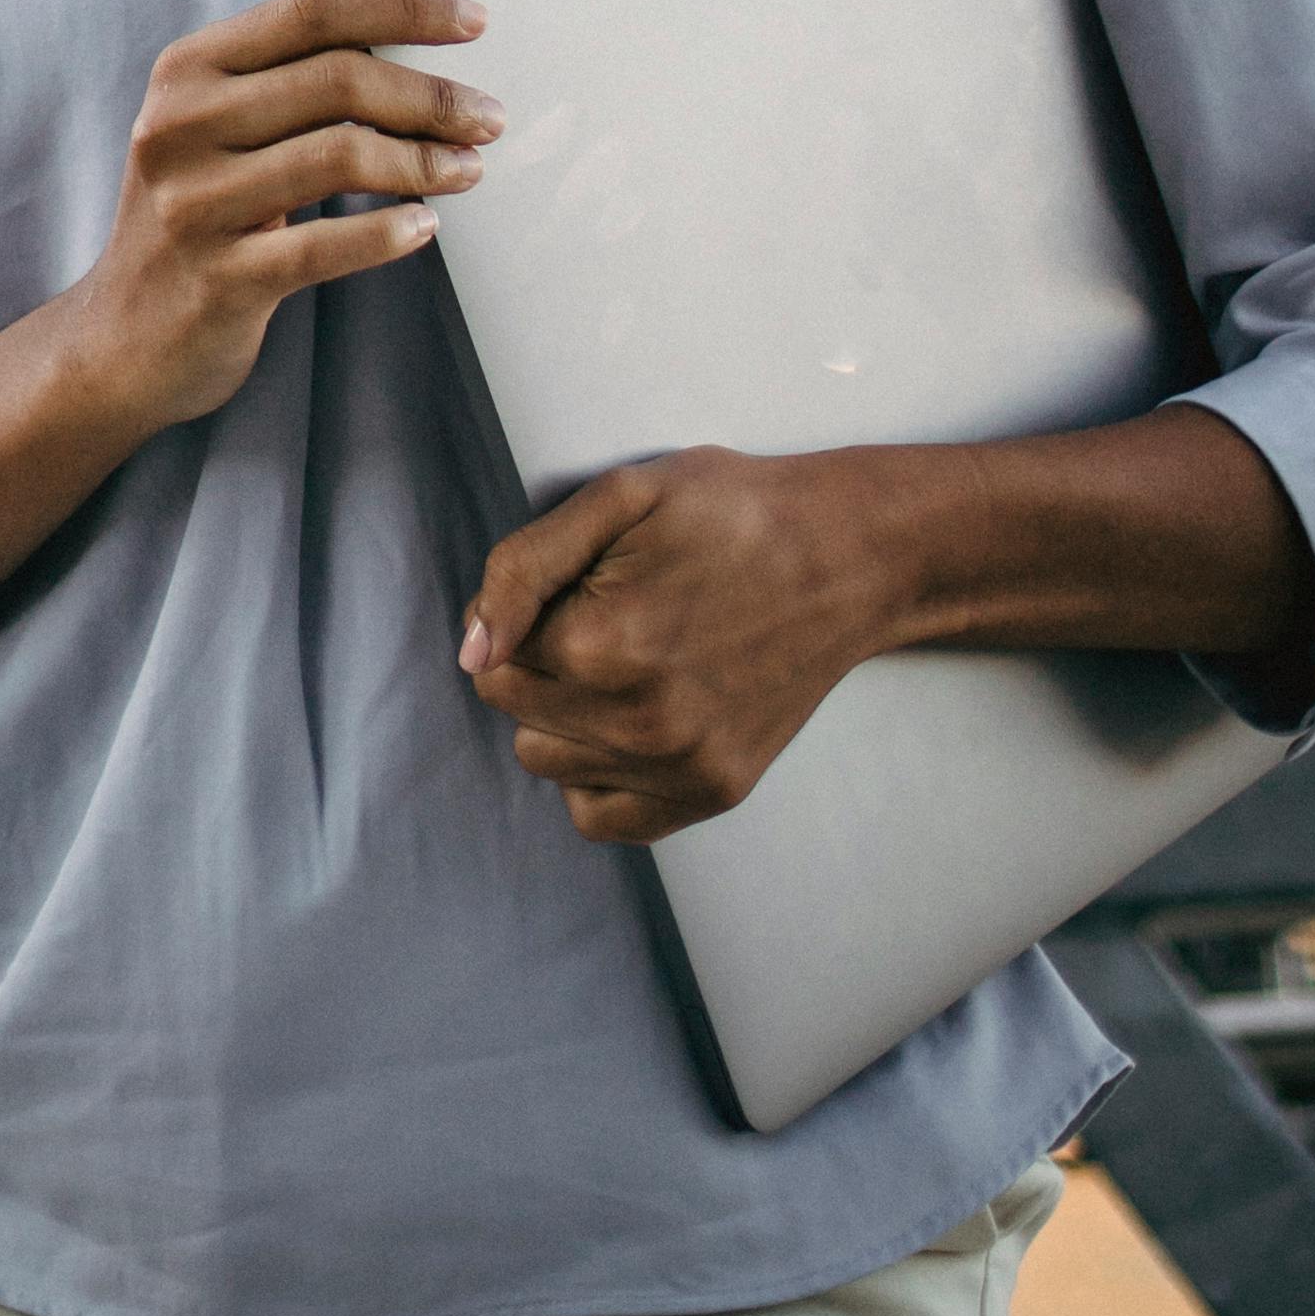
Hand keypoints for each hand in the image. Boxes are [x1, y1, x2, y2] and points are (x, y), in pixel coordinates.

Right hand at [69, 0, 498, 440]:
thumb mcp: (215, 130)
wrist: (120, 340)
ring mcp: (194, 203)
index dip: (403, 9)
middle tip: (488, 116)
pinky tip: (425, 226)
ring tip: (467, 169)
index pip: (312, 10)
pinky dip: (386, 232)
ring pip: (340, 155)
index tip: (473, 22)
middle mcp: (181, 124)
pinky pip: (323, 246)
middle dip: (431, 95)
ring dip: (423, 160)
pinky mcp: (219, 278)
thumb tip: (414, 52)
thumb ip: (285, 82)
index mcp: (187, 69)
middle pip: (337, 79)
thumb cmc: (197, 217)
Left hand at [460, 447, 902, 842]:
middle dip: (536, 661)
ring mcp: (681, 768)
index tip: (576, 584)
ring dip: (561, 717)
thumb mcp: (619, 497)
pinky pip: (602, 818)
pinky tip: (625, 720)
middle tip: (604, 614)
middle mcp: (639, 723)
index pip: (490, 654)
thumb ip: (524, 569)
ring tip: (620, 662)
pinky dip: (596, 775)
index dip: (522, 611)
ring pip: (546, 764)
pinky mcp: (714, 793)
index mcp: (603, 643)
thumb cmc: (729, 512)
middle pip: (513, 710)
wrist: (844, 557)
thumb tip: (470, 651)